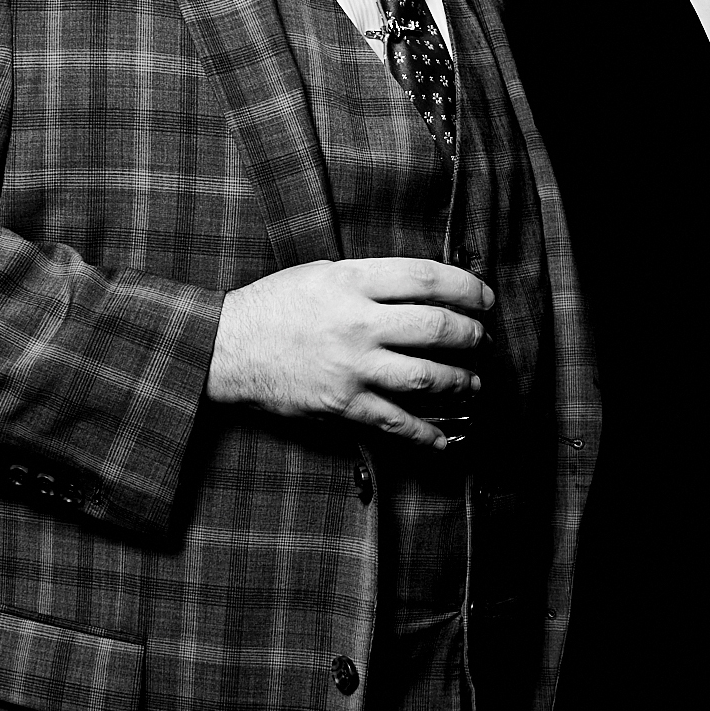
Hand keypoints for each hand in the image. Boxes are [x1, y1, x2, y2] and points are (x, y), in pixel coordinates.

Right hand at [207, 257, 492, 448]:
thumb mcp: (322, 272)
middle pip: (436, 327)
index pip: (428, 279)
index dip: (467, 288)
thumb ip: (371, 278)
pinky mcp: (342, 404)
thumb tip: (425, 287)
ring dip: (461, 381)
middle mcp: (357, 322)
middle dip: (472, 335)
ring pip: (427, 377)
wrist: (224, 348)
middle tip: (482, 339)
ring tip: (473, 382)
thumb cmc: (274, 304)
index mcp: (353, 281)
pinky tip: (446, 437)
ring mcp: (352, 367)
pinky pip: (397, 422)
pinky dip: (427, 433)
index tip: (485, 297)